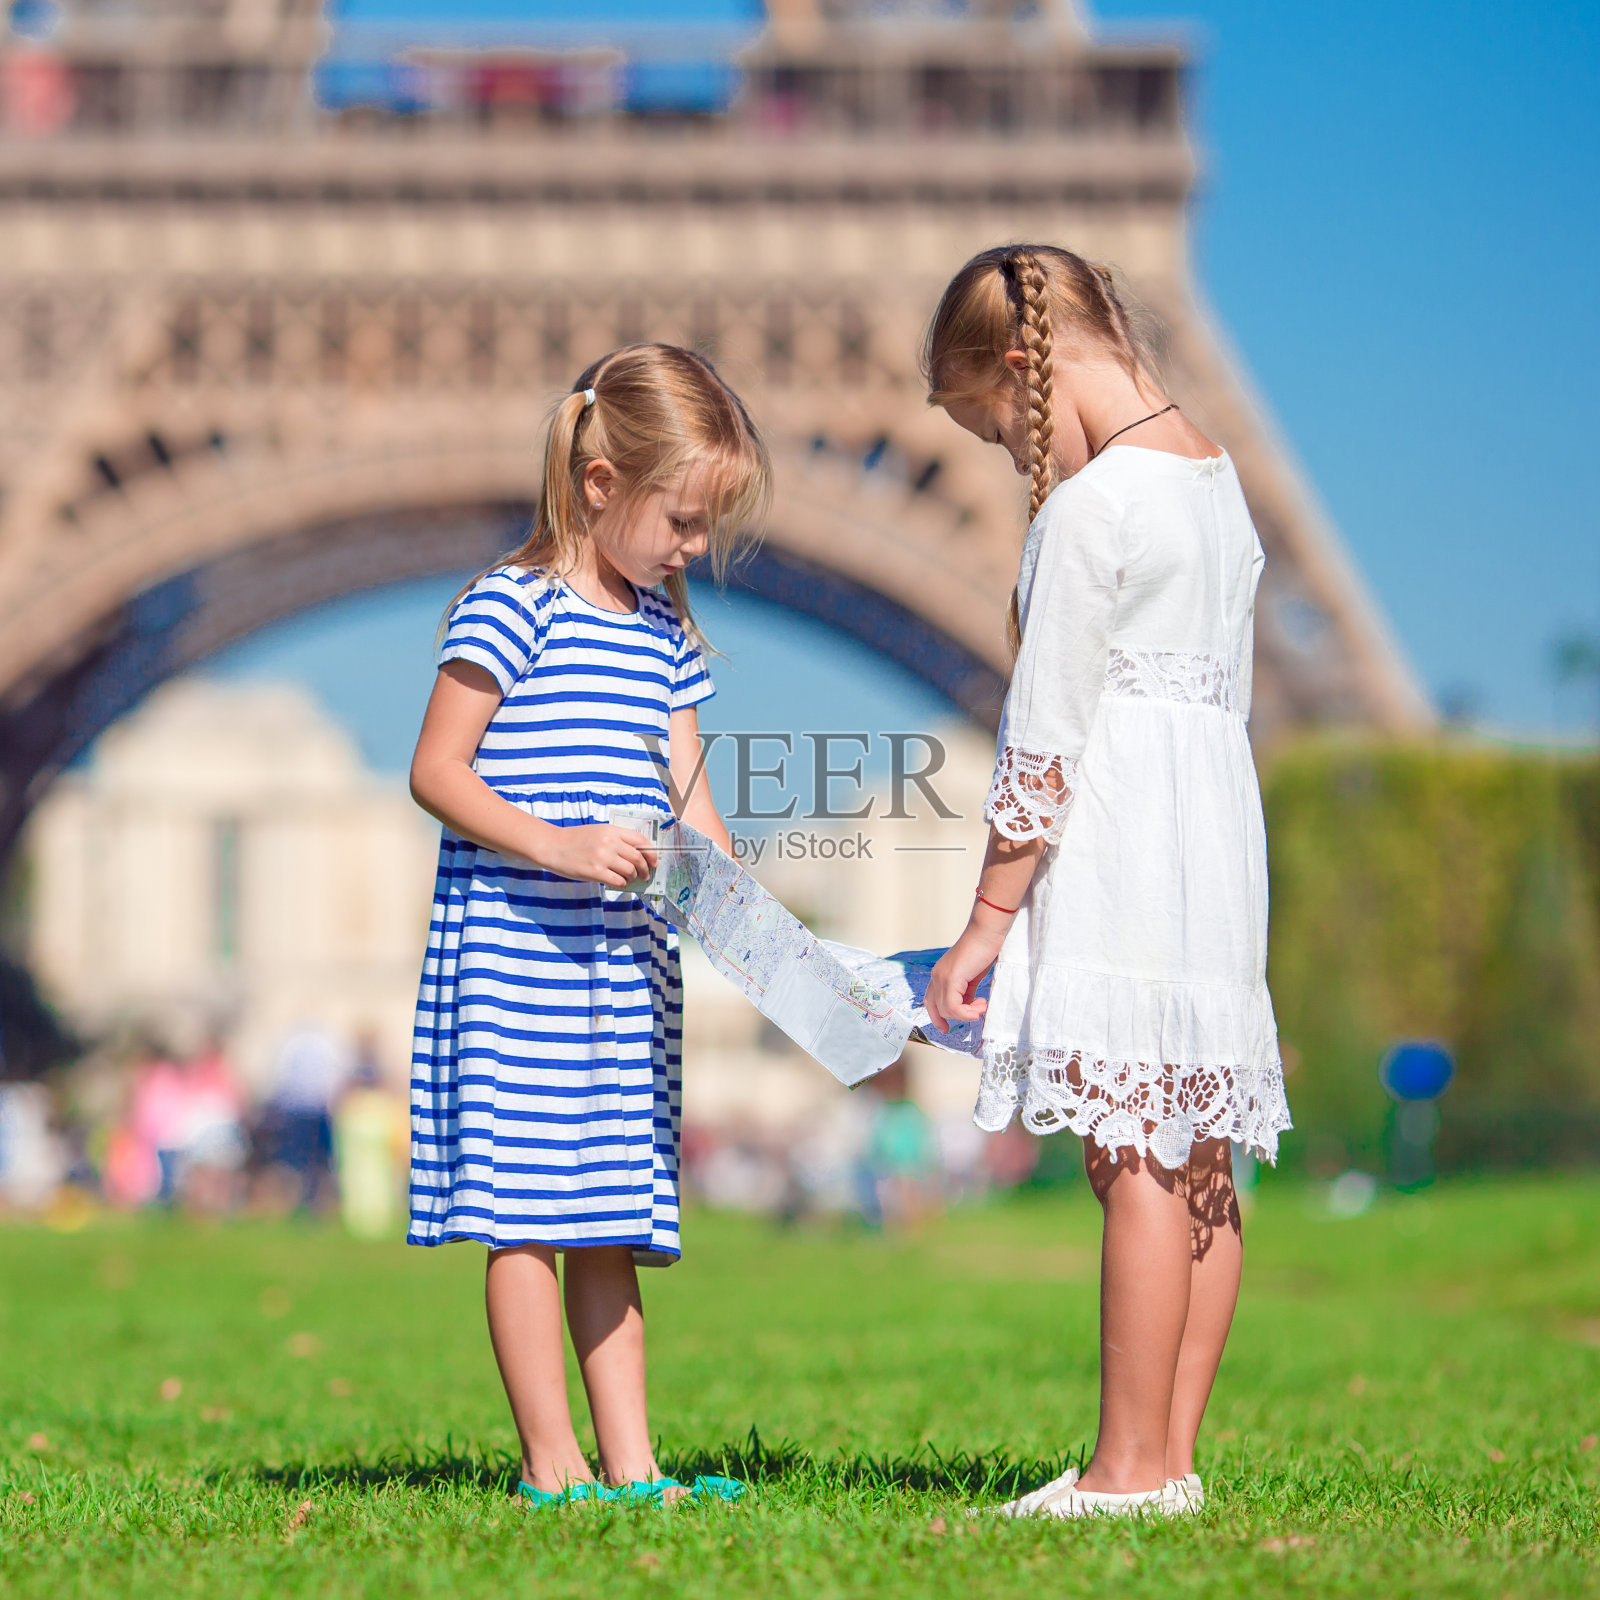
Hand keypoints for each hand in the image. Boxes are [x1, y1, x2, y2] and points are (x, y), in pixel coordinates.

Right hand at [537, 824, 656, 888]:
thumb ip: (616, 839)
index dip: (651, 853)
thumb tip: (637, 855)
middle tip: (645, 875)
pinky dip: (622, 884)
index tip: (654, 861)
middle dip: (645, 869)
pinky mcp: (595, 872)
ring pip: (630, 871)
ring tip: (628, 879)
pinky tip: (617, 882)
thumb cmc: (575, 840)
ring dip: (633, 877)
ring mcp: (603, 857)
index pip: (640, 840)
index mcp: (612, 831)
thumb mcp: (598, 832)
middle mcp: (610, 842)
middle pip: (638, 858)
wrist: (552, 846)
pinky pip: (618, 881)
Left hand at [924, 921, 1006, 1032]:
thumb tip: (969, 1008)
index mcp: (940, 974)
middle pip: (938, 1009)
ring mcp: (941, 977)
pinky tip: (980, 1005)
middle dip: (958, 1016)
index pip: (931, 1001)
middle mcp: (936, 976)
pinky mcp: (951, 978)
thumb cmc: (983, 950)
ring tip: (982, 1005)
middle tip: (978, 1011)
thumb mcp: (972, 976)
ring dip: (967, 1013)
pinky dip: (967, 1012)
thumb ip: (966, 992)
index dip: (937, 1017)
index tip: (946, 1028)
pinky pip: (954, 1006)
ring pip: (946, 1010)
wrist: (987, 933)